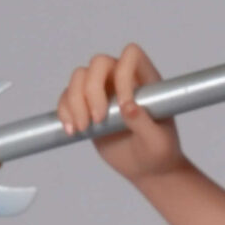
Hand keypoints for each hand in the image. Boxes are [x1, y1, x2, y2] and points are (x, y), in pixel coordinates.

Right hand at [57, 43, 184, 182]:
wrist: (145, 169)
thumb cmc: (159, 152)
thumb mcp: (158, 143)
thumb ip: (144, 123)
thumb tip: (128, 107)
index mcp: (147, 81)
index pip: (131, 56)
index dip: (123, 75)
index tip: (125, 106)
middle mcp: (122, 79)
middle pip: (99, 62)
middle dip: (93, 89)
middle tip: (99, 119)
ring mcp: (103, 91)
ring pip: (79, 76)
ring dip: (75, 101)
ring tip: (83, 127)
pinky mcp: (86, 106)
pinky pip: (67, 96)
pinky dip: (64, 111)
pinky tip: (73, 131)